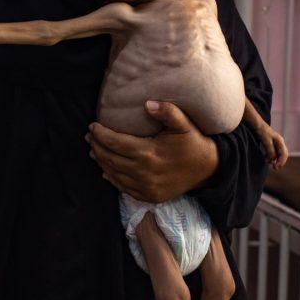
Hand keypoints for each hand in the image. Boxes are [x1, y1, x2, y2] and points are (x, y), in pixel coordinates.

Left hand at [86, 100, 218, 202]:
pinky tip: (105, 170)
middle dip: (97, 146)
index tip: (92, 126)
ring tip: (94, 150)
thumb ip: (167, 112)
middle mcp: (143, 172)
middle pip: (110, 158)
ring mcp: (145, 187)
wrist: (208, 170)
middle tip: (90, 136)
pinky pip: (123, 188)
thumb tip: (148, 103)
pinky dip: (112, 178)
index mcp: (148, 153)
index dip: (101, 134)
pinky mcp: (148, 196)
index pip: (115, 143)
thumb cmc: (194, 143)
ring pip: (114, 174)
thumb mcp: (184, 124)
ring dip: (101, 161)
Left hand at [259, 125, 289, 169]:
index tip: (276, 166)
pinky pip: (272, 153)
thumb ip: (270, 151)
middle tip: (275, 168)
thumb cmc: (262, 131)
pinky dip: (270, 157)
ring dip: (274, 160)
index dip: (281, 161)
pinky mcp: (270, 145)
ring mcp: (275, 144)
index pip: (284, 154)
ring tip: (269, 163)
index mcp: (280, 141)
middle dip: (279, 162)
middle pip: (282, 155)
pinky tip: (266, 159)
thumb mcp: (266, 141)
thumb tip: (273, 159)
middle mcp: (279, 143)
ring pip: (277, 155)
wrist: (257, 125)